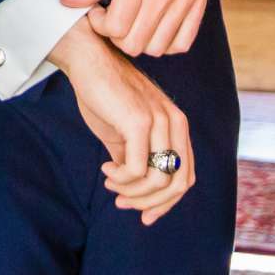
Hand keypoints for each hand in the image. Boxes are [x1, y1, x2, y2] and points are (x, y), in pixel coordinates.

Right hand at [49, 19, 194, 224]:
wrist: (89, 61)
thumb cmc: (105, 95)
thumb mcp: (125, 134)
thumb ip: (136, 158)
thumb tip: (135, 193)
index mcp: (177, 126)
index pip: (185, 177)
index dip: (165, 202)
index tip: (142, 214)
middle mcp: (176, 124)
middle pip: (177, 184)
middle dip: (149, 202)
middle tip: (121, 201)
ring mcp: (160, 122)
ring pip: (158, 181)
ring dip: (131, 191)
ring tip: (110, 182)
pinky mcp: (140, 122)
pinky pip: (136, 169)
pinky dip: (120, 178)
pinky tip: (105, 169)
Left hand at [62, 0, 213, 55]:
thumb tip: (69, 2)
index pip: (115, 26)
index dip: (99, 25)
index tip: (99, 12)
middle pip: (134, 43)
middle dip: (116, 37)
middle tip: (114, 19)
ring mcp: (184, 0)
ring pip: (157, 48)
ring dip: (141, 41)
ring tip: (134, 22)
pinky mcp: (199, 3)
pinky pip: (182, 42)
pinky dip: (166, 43)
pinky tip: (156, 28)